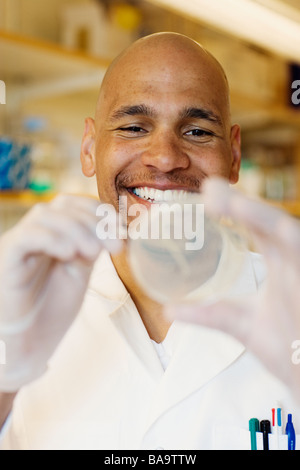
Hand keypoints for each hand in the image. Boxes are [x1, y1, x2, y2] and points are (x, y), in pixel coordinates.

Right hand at [0, 194, 120, 391]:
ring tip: (93, 252)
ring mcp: (19, 244)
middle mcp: (35, 234)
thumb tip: (112, 228)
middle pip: (62, 205)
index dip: (99, 211)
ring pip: (44, 215)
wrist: (29, 345)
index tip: (121, 230)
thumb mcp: (79, 273)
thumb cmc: (51, 311)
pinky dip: (51, 238)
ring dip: (76, 229)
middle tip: (114, 244)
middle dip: (93, 221)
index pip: (74, 204)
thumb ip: (91, 248)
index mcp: (53, 234)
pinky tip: (68, 253)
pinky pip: (26, 237)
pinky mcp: (7, 259)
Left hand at [165, 177, 299, 399]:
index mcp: (282, 264)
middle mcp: (294, 261)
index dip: (236, 207)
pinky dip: (289, 238)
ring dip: (261, 215)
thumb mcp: (243, 325)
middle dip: (243, 203)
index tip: (206, 194)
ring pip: (288, 232)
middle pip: (270, 222)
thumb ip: (209, 314)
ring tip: (232, 201)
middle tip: (209, 189)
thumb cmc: (288, 348)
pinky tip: (274, 228)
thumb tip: (169, 309)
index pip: (259, 227)